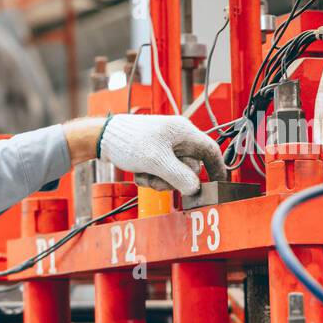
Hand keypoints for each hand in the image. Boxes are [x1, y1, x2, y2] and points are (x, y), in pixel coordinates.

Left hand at [87, 114, 225, 195]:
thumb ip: (178, 176)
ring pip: (173, 173)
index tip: (219, 186)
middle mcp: (177, 139)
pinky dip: (150, 177)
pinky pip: (160, 173)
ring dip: (158, 180)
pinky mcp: (154, 154)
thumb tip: (196, 189)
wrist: (103, 138)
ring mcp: (166, 147)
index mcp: (184, 133)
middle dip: (172, 180)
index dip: (217, 169)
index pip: (210, 151)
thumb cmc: (129, 142)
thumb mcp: (156, 161)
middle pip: (189, 168)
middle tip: (156, 181)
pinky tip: (138, 173)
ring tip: (143, 175)